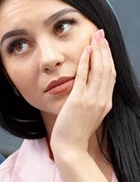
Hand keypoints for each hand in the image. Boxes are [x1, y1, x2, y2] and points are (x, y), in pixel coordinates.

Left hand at [50, 29, 115, 157]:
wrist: (70, 146)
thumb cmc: (76, 132)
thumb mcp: (89, 114)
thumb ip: (93, 100)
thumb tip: (90, 88)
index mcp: (106, 103)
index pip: (111, 75)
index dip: (109, 58)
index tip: (105, 45)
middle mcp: (102, 100)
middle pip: (108, 69)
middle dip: (105, 50)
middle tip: (101, 34)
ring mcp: (92, 100)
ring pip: (100, 70)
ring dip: (98, 52)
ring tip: (95, 37)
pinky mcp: (79, 101)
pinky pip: (84, 77)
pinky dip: (86, 62)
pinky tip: (85, 51)